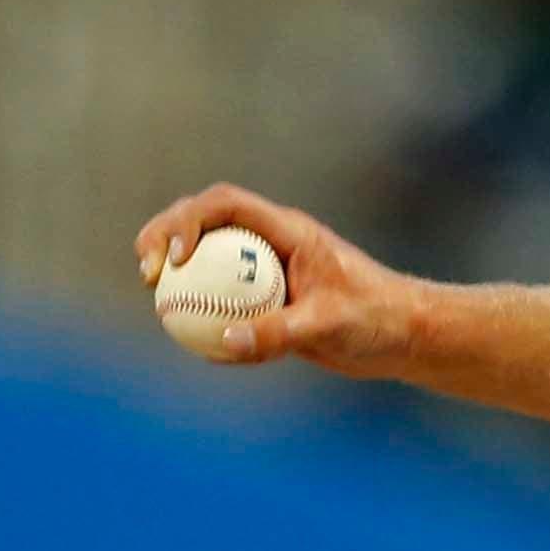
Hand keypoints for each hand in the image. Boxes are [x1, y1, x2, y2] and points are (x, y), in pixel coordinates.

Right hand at [135, 182, 428, 378]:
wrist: (403, 336)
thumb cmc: (376, 319)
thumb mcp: (328, 326)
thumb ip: (278, 332)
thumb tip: (224, 341)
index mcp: (288, 231)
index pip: (226, 205)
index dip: (188, 221)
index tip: (174, 259)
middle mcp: (272, 244)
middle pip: (206, 223)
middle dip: (165, 236)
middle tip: (146, 274)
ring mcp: (268, 271)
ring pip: (211, 262)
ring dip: (179, 277)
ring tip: (157, 304)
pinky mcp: (270, 301)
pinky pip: (225, 302)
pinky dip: (204, 315)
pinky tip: (196, 345)